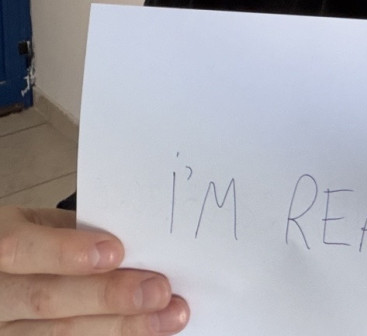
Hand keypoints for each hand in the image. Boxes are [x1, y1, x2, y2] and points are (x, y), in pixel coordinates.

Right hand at [0, 205, 188, 332]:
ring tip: (167, 317)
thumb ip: (75, 232)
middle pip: (47, 300)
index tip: (115, 252)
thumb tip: (136, 240)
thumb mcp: (39, 225)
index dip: (65, 253)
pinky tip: (144, 334)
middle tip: (159, 290)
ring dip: (121, 328)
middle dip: (108, 296)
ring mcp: (4, 331)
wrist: (2, 278)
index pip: (22, 249)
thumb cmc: (28, 243)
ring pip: (60, 335)